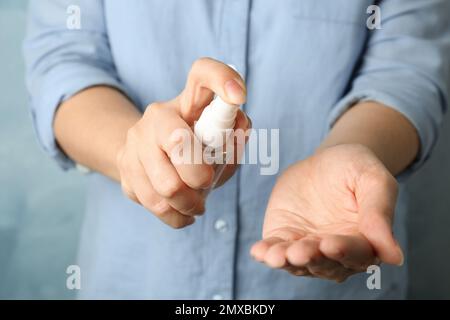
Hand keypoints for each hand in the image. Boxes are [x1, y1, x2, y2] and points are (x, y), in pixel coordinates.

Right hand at [116, 58, 249, 227]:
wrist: (147, 155)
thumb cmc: (195, 146)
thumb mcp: (220, 138)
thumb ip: (235, 133)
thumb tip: (237, 130)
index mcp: (188, 100)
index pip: (202, 74)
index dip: (222, 79)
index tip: (238, 96)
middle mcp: (157, 115)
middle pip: (180, 145)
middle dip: (201, 177)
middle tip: (206, 184)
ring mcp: (135, 141)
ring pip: (167, 186)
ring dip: (190, 203)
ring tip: (196, 204)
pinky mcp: (123, 168)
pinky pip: (154, 204)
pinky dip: (175, 216)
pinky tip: (182, 212)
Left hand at [251, 144, 403, 281]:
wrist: (324, 160)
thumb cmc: (354, 168)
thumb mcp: (372, 180)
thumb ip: (380, 213)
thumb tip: (394, 257)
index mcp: (365, 242)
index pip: (357, 253)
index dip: (345, 250)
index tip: (332, 243)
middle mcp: (335, 253)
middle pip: (324, 263)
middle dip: (312, 257)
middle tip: (301, 251)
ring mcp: (307, 248)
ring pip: (297, 262)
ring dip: (286, 260)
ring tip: (276, 255)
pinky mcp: (284, 238)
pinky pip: (274, 250)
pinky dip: (266, 253)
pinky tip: (258, 251)